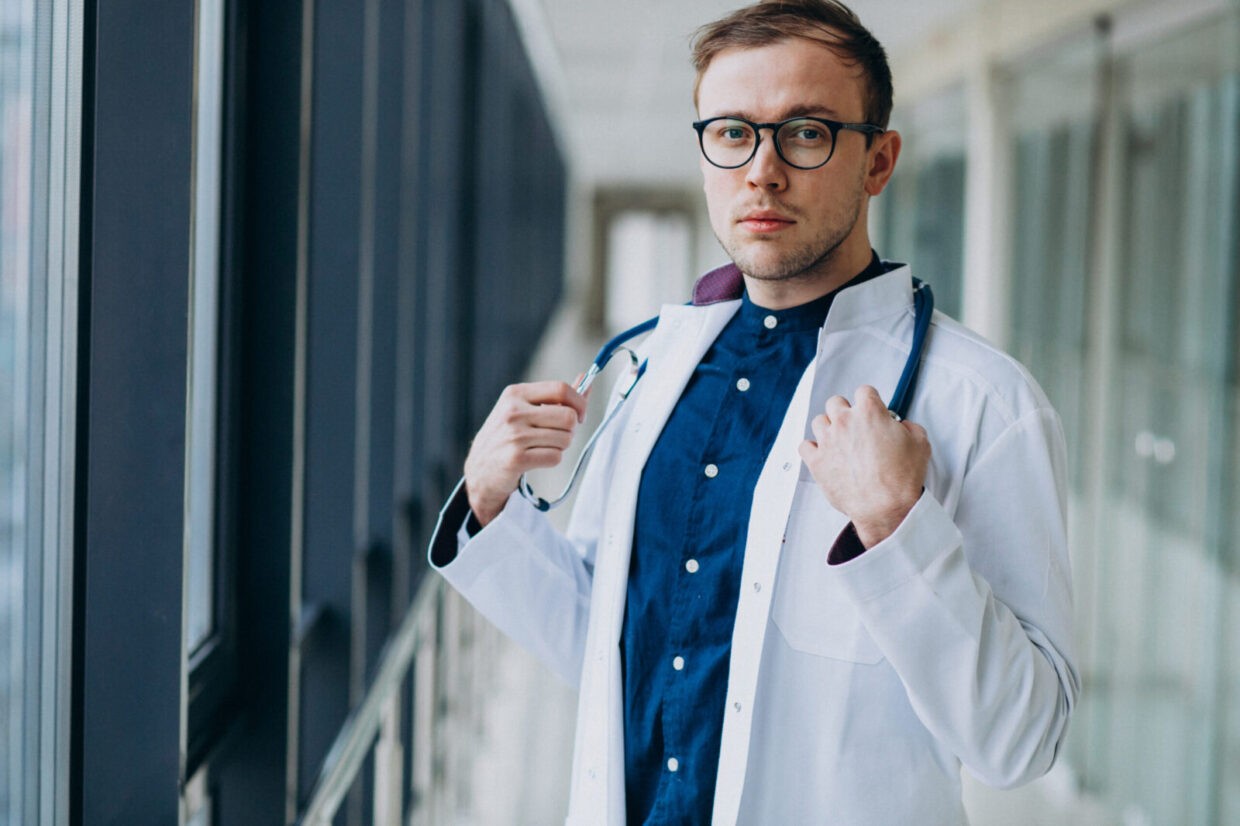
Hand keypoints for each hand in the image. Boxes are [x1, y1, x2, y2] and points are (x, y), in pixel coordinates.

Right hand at [464, 381, 587, 525]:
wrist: (481, 469)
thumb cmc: (507, 436)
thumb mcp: (523, 408)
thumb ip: (555, 396)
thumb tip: (585, 380)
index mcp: (515, 394)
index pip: (560, 388)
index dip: (578, 403)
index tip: (579, 414)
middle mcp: (513, 412)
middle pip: (568, 416)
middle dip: (570, 429)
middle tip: (559, 434)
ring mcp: (514, 436)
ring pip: (565, 439)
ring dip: (560, 446)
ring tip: (542, 446)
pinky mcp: (516, 459)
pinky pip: (555, 457)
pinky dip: (552, 459)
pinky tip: (537, 458)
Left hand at [796, 385, 930, 547]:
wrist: (885, 508)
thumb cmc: (902, 479)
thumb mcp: (920, 444)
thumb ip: (909, 427)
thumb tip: (901, 426)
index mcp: (869, 413)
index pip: (864, 391)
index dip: (870, 401)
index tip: (871, 410)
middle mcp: (845, 422)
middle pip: (836, 402)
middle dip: (846, 411)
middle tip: (855, 426)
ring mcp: (828, 441)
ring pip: (819, 421)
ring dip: (828, 428)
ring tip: (839, 441)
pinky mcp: (817, 461)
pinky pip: (804, 445)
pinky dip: (812, 448)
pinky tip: (823, 454)